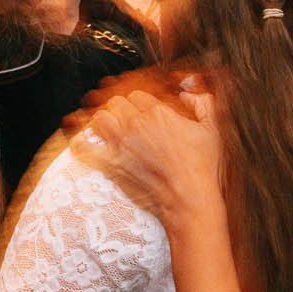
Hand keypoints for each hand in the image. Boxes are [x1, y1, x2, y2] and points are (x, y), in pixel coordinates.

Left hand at [72, 89, 223, 224]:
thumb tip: (188, 92)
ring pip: (99, 118)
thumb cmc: (203, 168)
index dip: (138, 103)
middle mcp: (137, 124)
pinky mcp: (111, 164)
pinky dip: (80, 144)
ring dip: (102, 122)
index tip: (141, 113)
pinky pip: (84, 147)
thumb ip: (203, 103)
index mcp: (159, 113)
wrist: (188, 200)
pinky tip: (81, 144)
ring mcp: (121, 144)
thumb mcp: (212, 130)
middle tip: (124, 121)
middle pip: (116, 103)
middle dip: (119, 110)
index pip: (137, 95)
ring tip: (107, 131)